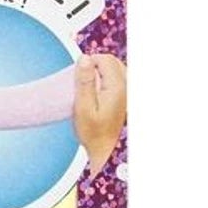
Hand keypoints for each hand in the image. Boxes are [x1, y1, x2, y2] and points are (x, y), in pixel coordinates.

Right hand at [71, 54, 126, 173]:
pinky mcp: (126, 96)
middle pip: (112, 61)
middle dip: (95, 66)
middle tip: (82, 84)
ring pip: (116, 68)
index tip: (78, 79)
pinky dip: (106, 79)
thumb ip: (84, 82)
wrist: (106, 149)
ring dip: (101, 73)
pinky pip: (118, 78)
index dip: (88, 63)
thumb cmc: (93, 132)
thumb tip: (84, 59)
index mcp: (117, 86)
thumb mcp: (83, 107)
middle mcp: (127, 86)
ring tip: (89, 89)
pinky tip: (98, 93)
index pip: (104, 59)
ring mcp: (129, 91)